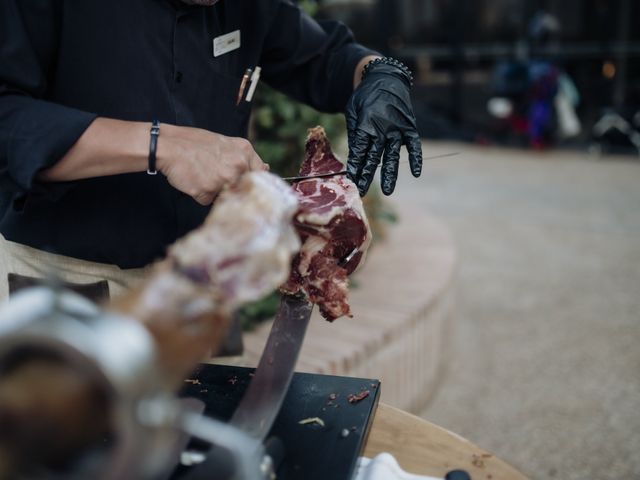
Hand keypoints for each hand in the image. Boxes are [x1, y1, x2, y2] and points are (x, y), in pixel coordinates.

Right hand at [157, 125, 266, 204]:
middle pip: (243, 188)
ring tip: (203, 175)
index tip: (243, 181)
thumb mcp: (225, 142)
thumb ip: (246, 156)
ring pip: (226, 195)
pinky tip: (194, 180)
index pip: (260, 175)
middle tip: (214, 175)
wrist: (169, 146)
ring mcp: (223, 180)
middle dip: (231, 186)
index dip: (250, 180)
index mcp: (244, 152)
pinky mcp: (208, 192)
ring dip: (216, 190)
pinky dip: (201, 194)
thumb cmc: (194, 143)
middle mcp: (238, 166)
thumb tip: (266, 168)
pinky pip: (208, 200)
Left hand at [346, 58, 421, 195]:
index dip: (355, 168)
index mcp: (366, 125)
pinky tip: (416, 173)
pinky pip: (414, 145)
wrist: (385, 77)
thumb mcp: (353, 112)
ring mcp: (398, 128)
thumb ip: (355, 134)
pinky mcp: (409, 127)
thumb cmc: (364, 98)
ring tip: (388, 191)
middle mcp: (383, 128)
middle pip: (374, 157)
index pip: (359, 152)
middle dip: (367, 175)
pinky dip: (416, 158)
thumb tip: (354, 158)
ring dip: (390, 173)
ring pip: (393, 155)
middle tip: (362, 192)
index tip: (350, 182)